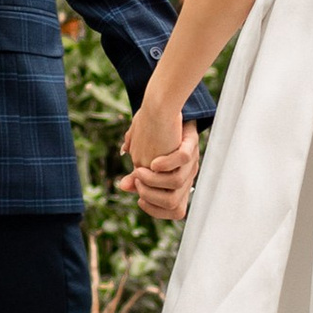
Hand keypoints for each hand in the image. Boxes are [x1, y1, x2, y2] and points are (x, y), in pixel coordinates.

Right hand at [119, 106, 199, 223]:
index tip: (140, 199)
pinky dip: (167, 162)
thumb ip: (137, 173)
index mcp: (179, 179)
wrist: (162, 102)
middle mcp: (186, 173)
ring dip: (154, 181)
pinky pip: (183, 156)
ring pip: (176, 183)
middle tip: (138, 182)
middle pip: (174, 203)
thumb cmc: (152, 127)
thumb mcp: (143, 154)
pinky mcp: (189, 142)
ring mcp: (188, 160)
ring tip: (140, 171)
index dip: (156, 210)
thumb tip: (123, 186)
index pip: (174, 210)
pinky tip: (154, 161)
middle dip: (152, 197)